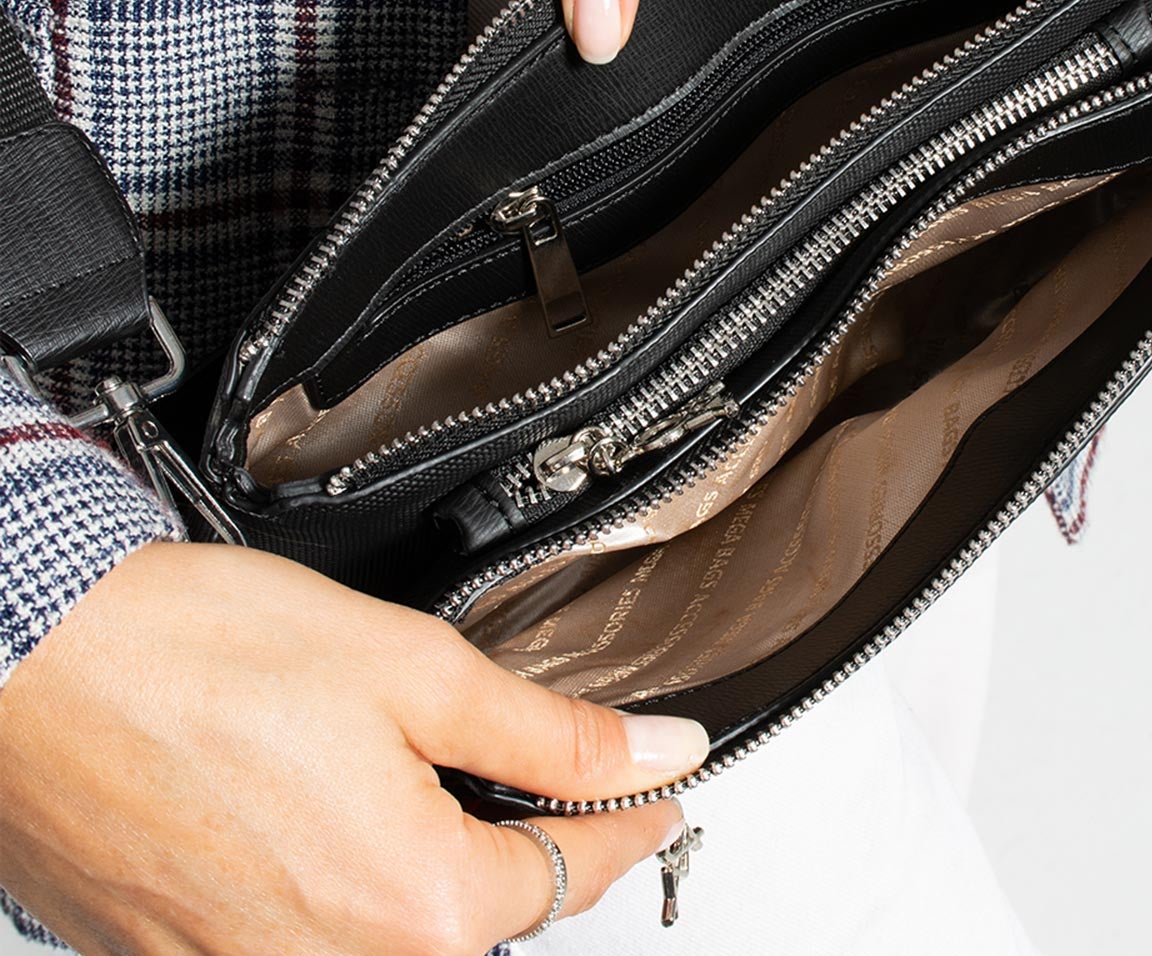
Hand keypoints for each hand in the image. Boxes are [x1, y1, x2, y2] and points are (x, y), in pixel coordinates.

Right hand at [0, 542, 708, 953]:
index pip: (573, 875)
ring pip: (398, 940)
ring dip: (438, 875)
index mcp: (412, 903)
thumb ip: (552, 733)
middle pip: (486, 921)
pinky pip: (302, 944)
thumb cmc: (198, 655)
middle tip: (567, 791)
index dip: (629, 821)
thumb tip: (658, 754)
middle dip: (540, 854)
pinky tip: (333, 818)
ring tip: (449, 795)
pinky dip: (345, 890)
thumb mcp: (417, 670)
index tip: (657, 796)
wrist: (33, 659)